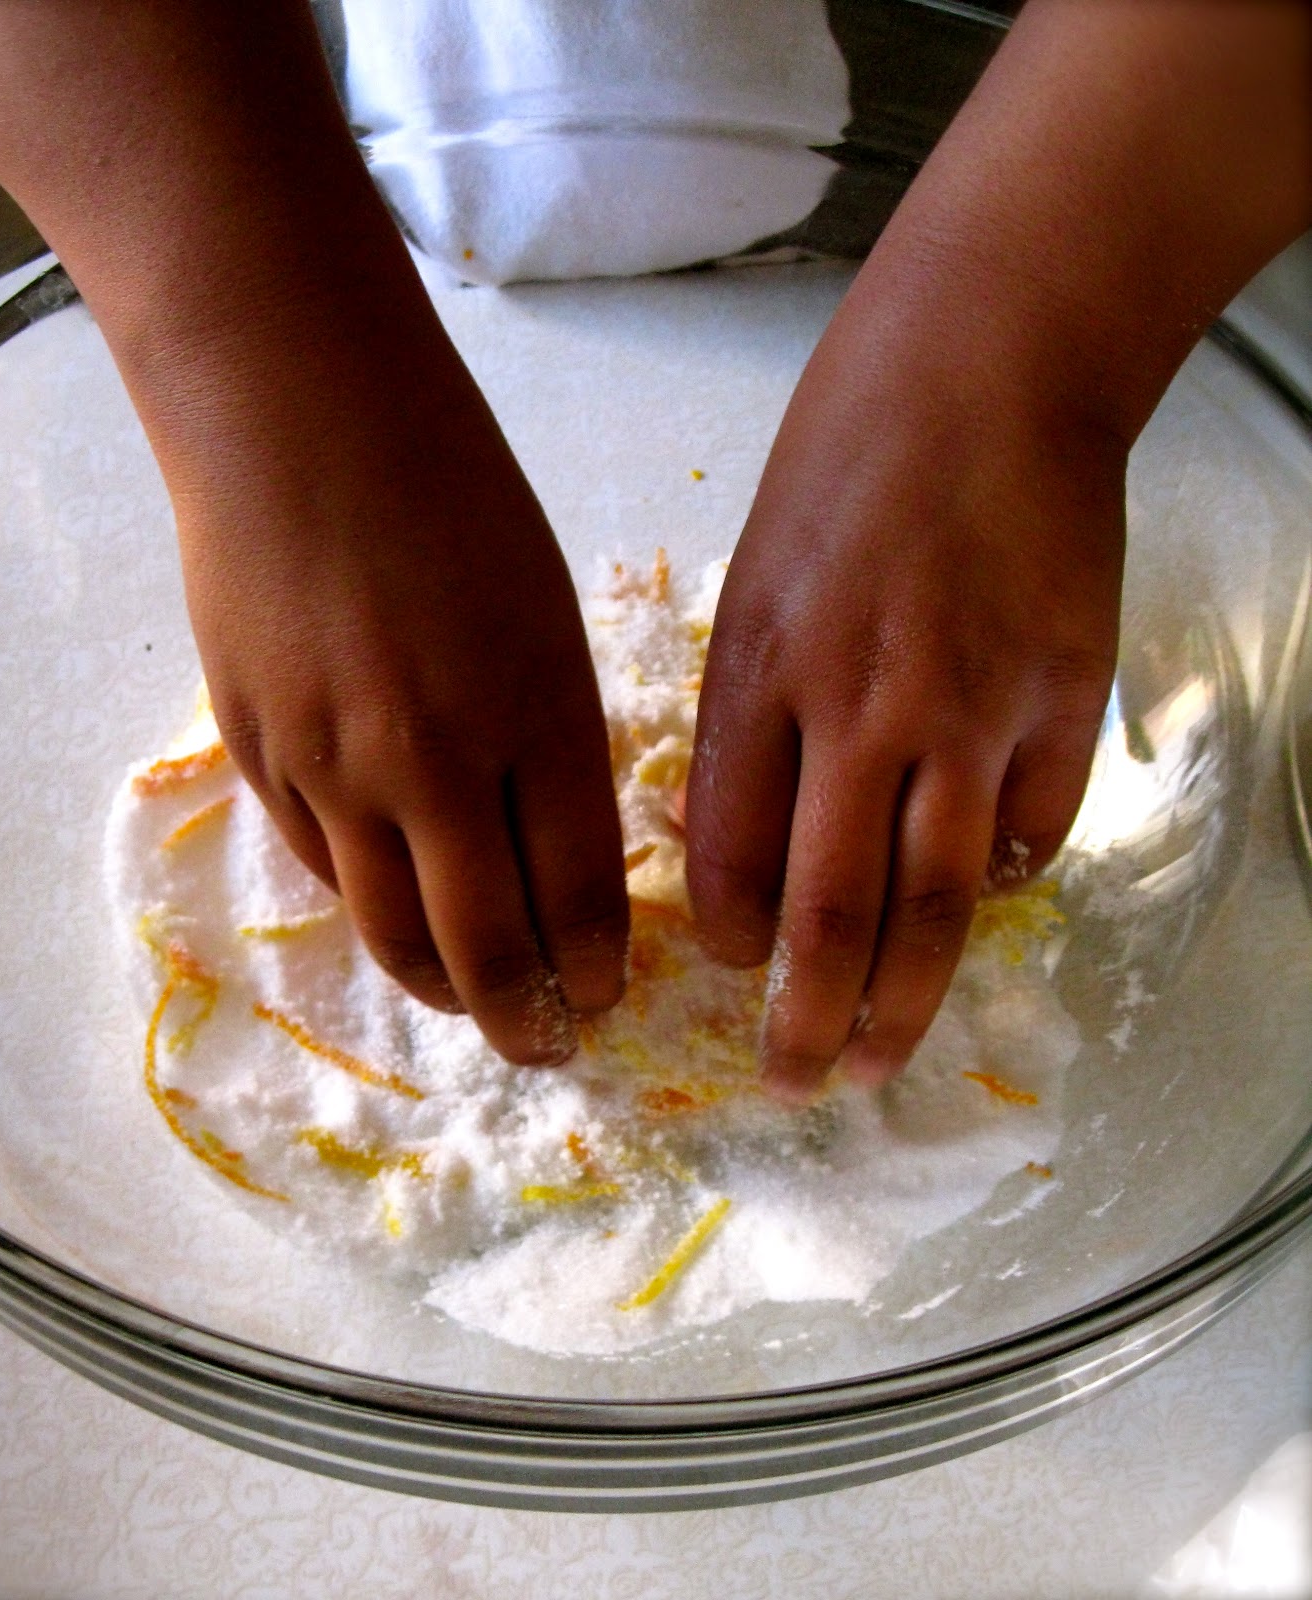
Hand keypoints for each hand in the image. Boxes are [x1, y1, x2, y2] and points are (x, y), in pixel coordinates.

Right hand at [172, 297, 628, 1065]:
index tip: (606, 994)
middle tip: (550, 1043)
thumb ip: (554, 739)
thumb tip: (553, 852)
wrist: (294, 413)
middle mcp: (437, 763)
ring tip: (473, 1007)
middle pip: (487, 945)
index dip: (596, 964)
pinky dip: (368, 910)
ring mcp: (335, 766)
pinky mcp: (257, 753)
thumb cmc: (450, 487)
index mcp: (537, 715)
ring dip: (444, 990)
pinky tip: (395, 919)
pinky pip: (321, 870)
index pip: (579, 894)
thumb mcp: (544, 610)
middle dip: (529, 1016)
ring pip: (392, 932)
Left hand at [687, 313, 1123, 1101]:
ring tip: (879, 1063)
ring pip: (934, 906)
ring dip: (904, 1003)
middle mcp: (859, 709)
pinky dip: (996, 883)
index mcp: (758, 673)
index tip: (732, 969)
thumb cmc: (847, 457)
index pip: (726, 855)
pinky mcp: (1066, 699)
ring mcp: (972, 711)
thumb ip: (750, 714)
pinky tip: (971, 905)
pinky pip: (1028, 835)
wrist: (987, 360)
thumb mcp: (754, 578)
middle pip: (829, 913)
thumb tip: (755, 840)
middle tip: (794, 1085)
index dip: (725, 936)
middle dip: (804, 1022)